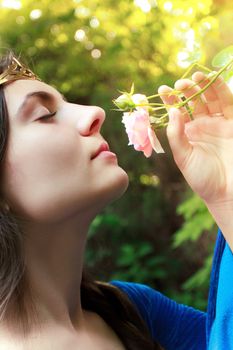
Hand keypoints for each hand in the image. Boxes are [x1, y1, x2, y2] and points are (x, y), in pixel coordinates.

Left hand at [158, 73, 232, 246]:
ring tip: (195, 77)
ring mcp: (219, 124)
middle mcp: (203, 126)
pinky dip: (222, 90)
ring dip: (204, 86)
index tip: (162, 90)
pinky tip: (213, 80)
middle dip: (187, 90)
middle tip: (179, 84)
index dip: (170, 100)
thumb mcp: (183, 157)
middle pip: (195, 102)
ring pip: (211, 99)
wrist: (226, 192)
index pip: (178, 112)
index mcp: (188, 134)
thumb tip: (172, 111)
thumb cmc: (202, 178)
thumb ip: (176, 135)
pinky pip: (228, 103)